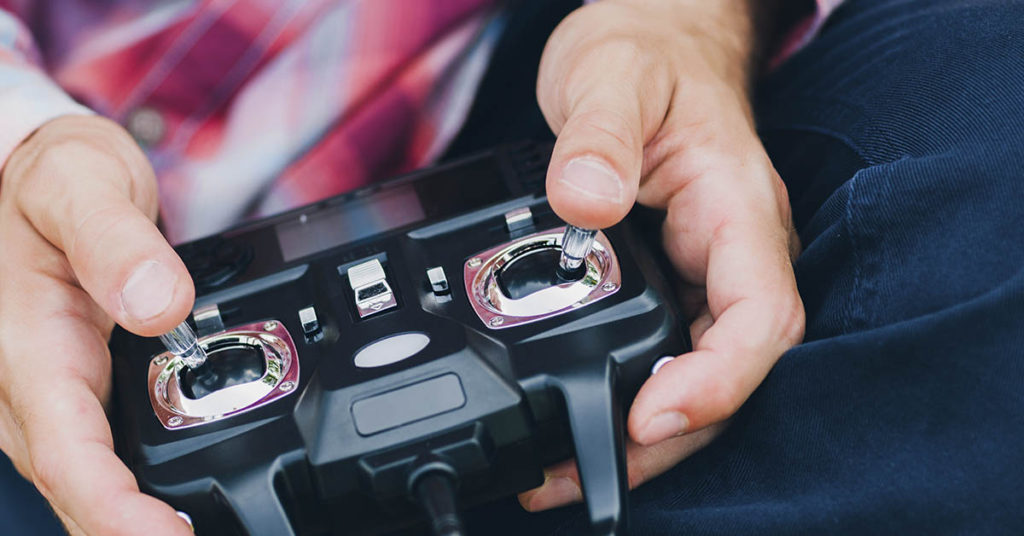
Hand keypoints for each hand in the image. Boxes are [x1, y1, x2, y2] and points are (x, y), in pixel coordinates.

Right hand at [0, 115, 195, 534]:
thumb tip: (159, 303)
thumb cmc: (51, 177)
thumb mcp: (80, 183)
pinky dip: (135, 491)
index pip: (68, 454)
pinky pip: (99, 456)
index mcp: (28, 345)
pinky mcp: (72, 392)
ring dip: (134, 521)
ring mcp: (48, 395)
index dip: (117, 513)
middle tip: (217, 533)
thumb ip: (116, 240)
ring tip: (207, 527)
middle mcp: (30, 385)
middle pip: (79, 490)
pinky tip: (178, 503)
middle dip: (134, 533)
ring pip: (86, 483)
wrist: (35, 172)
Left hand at [520, 0, 804, 509]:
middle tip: (591, 470)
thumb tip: (582, 203)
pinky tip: (584, 417)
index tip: (654, 414)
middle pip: (731, 369)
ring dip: (647, 430)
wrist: (649, 39)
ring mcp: (702, 269)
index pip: (761, 315)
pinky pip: (665, 350)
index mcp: (737, 207)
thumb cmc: (646, 50)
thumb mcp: (611, 76)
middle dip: (671, 433)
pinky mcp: (671, 277)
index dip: (719, 380)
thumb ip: (596, 136)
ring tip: (572, 468)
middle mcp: (731, 250)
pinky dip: (628, 393)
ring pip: (698, 370)